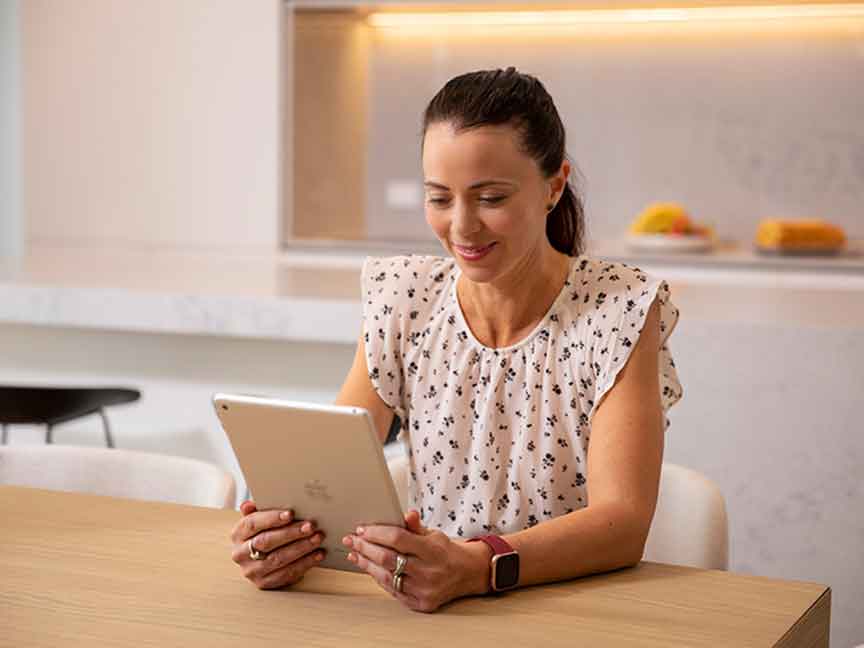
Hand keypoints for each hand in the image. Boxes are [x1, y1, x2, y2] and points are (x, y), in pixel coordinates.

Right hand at [229, 500, 325, 589]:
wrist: (263, 557)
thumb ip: (257, 509)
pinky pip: (286, 574)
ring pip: (278, 559)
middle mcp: (240, 554)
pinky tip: (317, 554)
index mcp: (238, 534)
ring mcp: (251, 571)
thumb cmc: (264, 532)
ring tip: (317, 538)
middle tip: (310, 526)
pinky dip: (305, 563)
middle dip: (291, 533)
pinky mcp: (264, 583)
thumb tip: (249, 505)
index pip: (252, 524)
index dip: (272, 518)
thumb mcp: (259, 518)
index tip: (291, 514)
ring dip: (301, 548)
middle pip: (267, 542)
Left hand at [342, 510, 490, 611]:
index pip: (398, 539)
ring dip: (366, 564)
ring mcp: (424, 590)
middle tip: (351, 540)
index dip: (377, 533)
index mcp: (433, 550)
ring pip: (386, 577)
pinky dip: (378, 578)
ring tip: (354, 554)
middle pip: (387, 559)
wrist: (468, 574)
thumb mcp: (434, 533)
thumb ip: (416, 526)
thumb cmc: (447, 551)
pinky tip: (369, 568)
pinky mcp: (420, 603)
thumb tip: (406, 514)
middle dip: (365, 547)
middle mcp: (428, 572)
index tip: (362, 529)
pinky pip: (393, 590)